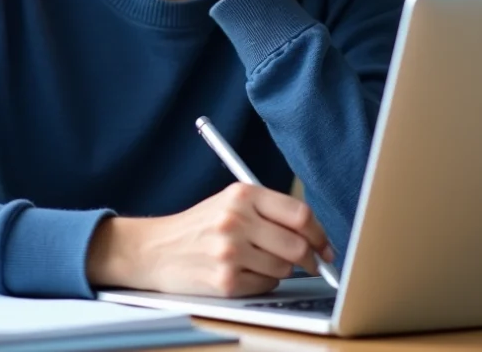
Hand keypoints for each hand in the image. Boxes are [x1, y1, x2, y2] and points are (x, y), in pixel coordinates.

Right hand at [86, 183, 334, 296]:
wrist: (155, 249)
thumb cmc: (200, 227)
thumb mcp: (230, 203)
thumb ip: (269, 211)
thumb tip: (314, 234)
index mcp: (242, 195)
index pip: (299, 214)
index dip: (320, 234)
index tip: (326, 246)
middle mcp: (236, 220)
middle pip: (297, 245)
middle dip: (312, 260)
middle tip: (314, 265)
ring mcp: (229, 252)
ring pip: (283, 269)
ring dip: (281, 271)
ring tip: (260, 263)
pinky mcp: (224, 281)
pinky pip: (265, 286)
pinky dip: (263, 283)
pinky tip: (245, 274)